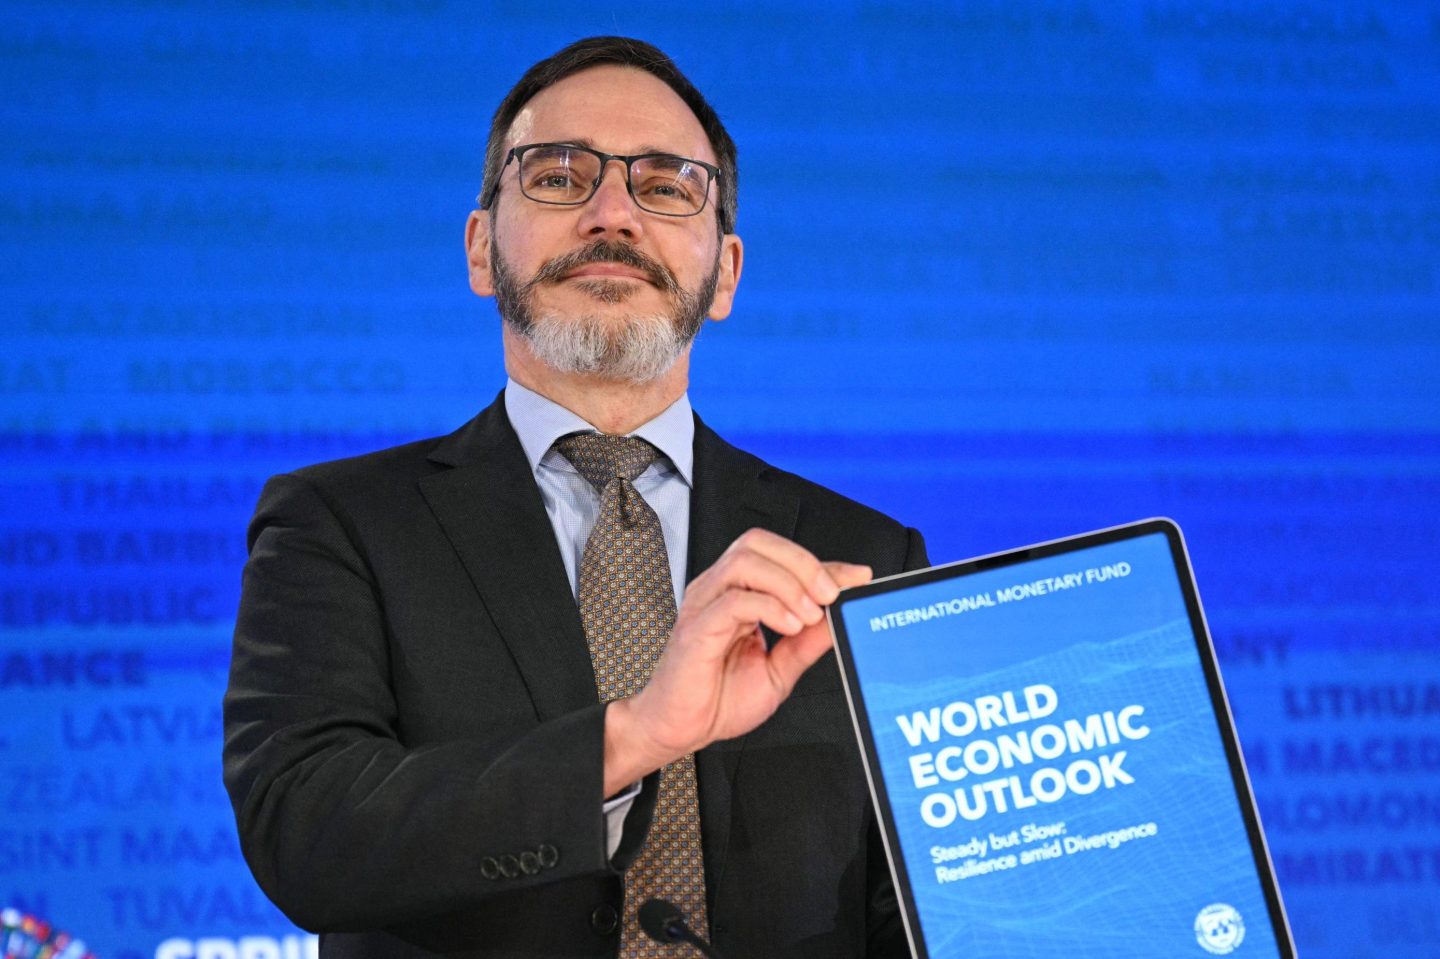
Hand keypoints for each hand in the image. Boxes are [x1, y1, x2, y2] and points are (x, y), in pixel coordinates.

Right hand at [603, 529, 871, 792]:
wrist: (682, 729)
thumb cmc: (719, 698)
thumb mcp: (780, 669)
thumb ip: (807, 643)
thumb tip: (840, 616)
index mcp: (738, 593)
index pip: (781, 558)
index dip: (824, 563)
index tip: (858, 577)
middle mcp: (719, 590)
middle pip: (758, 543)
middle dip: (803, 562)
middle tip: (831, 594)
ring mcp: (705, 604)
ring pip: (746, 560)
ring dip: (788, 582)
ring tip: (809, 614)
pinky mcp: (697, 627)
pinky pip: (734, 599)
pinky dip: (770, 607)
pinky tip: (790, 626)